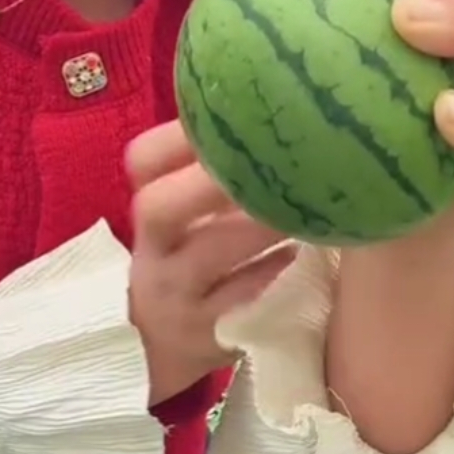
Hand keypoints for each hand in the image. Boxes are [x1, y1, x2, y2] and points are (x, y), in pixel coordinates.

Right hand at [126, 123, 296, 406]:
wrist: (157, 343)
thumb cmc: (191, 257)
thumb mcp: (187, 216)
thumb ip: (215, 171)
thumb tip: (284, 110)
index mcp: (152, 208)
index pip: (143, 160)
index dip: (183, 136)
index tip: (240, 118)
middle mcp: (154, 249)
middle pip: (160, 206)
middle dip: (219, 180)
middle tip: (281, 162)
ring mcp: (176, 294)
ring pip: (206, 254)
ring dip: (260, 227)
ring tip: (310, 206)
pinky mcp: (206, 334)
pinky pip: (242, 301)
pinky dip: (276, 274)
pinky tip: (310, 256)